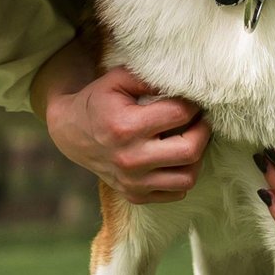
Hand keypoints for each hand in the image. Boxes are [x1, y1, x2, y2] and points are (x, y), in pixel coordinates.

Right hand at [43, 65, 210, 203]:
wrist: (71, 133)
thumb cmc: (99, 102)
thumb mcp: (117, 79)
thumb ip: (148, 78)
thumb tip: (183, 84)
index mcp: (126, 127)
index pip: (180, 114)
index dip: (192, 104)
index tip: (190, 101)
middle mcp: (130, 159)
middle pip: (190, 150)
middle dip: (203, 131)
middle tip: (200, 120)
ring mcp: (133, 182)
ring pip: (188, 178)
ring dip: (196, 157)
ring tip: (189, 140)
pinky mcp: (135, 196)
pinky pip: (176, 193)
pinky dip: (182, 176)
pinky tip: (174, 158)